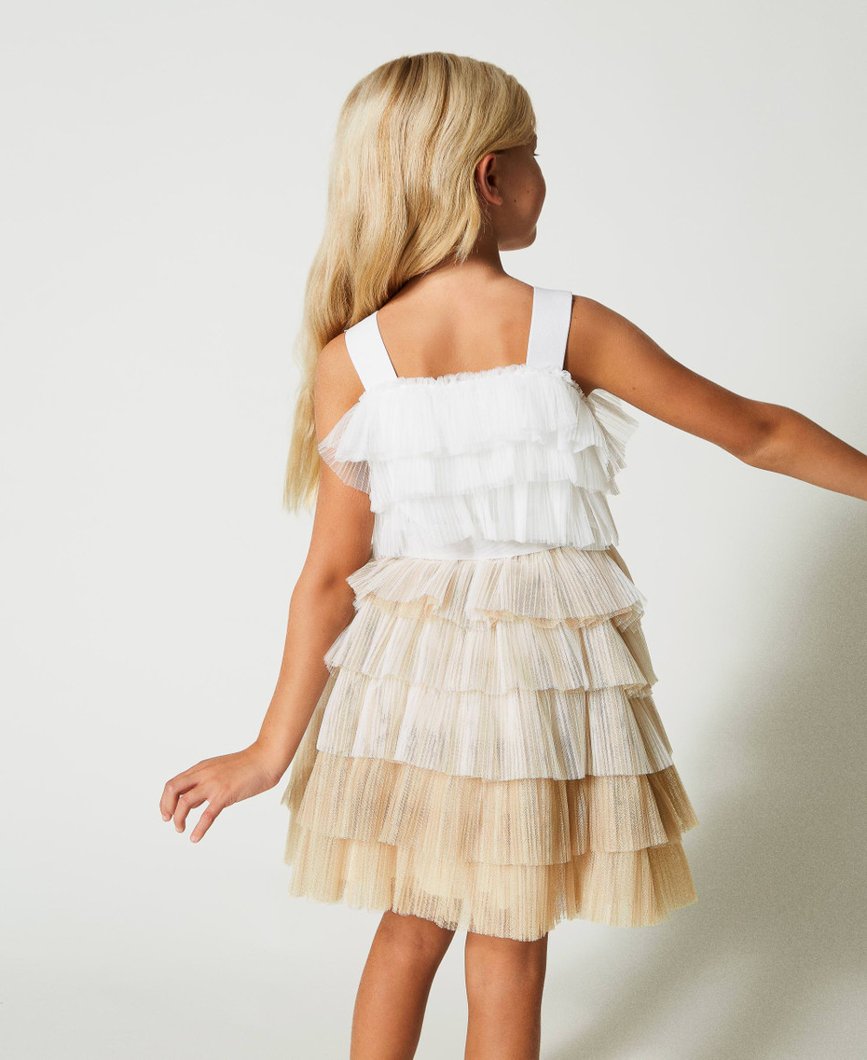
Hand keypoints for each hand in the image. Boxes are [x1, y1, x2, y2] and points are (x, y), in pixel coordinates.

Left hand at [160, 742, 281, 842]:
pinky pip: (207, 815)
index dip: (165, 800)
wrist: (265, 759)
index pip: (174, 783)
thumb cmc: (247, 765)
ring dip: (179, 819)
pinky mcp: (225, 795)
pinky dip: (198, 829)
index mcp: (201, 768)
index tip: (167, 813)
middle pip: (172, 789)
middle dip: (166, 807)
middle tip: (169, 820)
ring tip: (180, 830)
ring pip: (185, 803)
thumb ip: (203, 784)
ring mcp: (213, 784)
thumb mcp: (219, 770)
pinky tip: (195, 838)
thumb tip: (190, 802)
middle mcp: (203, 774)